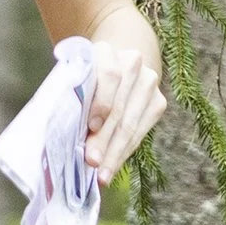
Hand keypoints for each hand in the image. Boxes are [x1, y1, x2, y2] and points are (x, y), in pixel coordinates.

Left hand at [84, 11, 165, 183]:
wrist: (117, 64)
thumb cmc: (85, 79)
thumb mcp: (75, 80)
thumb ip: (73, 98)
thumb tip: (67, 137)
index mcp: (106, 51)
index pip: (109, 76)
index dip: (101, 102)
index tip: (90, 127)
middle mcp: (132, 63)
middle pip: (119, 106)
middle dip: (105, 139)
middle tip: (92, 162)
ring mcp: (149, 82)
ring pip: (131, 123)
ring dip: (115, 151)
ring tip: (102, 173)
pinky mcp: (158, 102)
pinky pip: (141, 131)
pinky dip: (125, 151)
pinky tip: (113, 166)